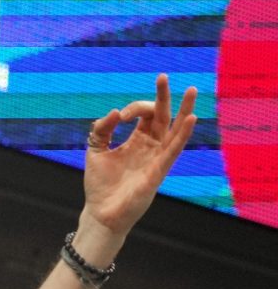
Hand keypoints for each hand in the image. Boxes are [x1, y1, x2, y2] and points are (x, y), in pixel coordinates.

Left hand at [82, 73, 197, 235]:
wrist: (101, 212)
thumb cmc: (100, 185)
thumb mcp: (95, 151)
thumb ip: (101, 130)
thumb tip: (113, 113)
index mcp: (137, 140)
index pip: (144, 114)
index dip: (132, 109)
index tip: (117, 118)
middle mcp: (150, 146)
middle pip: (162, 116)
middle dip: (163, 96)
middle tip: (163, 76)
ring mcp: (157, 157)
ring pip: (175, 130)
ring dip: (184, 110)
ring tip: (192, 90)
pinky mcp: (159, 170)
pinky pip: (174, 149)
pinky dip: (183, 134)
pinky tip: (191, 118)